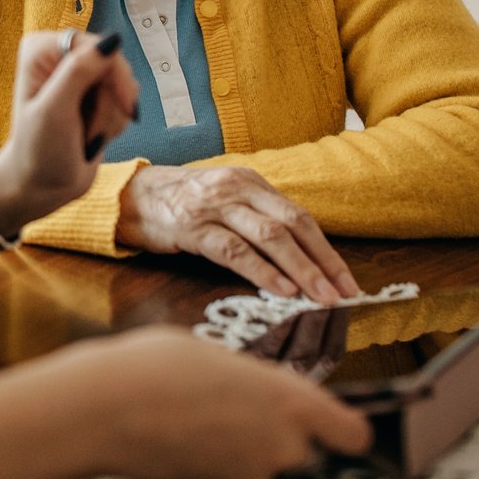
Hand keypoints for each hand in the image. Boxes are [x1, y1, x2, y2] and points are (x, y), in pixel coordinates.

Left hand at [0, 30, 138, 233]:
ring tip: (87, 136)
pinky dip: (115, 122)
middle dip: (111, 103)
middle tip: (89, 131)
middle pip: (114, 65)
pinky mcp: (93, 95)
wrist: (43, 187)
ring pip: (123, 84)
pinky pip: (124, 99)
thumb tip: (112, 40)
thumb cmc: (39, 152)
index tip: (124, 105)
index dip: (116, 75)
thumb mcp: (55, 111)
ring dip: (112, 116)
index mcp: (42, 49)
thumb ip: (79, 72)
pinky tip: (94, 136)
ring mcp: (78, 76)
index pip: (98, 46)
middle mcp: (60, 56)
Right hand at [62, 325, 370, 478]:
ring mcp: (249, 474)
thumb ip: (252, 379)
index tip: (334, 421)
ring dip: (245, 444)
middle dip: (277, 430)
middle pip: (303, 447)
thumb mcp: (213, 353)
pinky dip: (218, 458)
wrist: (102, 409)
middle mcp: (279, 444)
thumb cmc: (153, 367)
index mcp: (288, 399)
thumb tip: (258, 391)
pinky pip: (233, 472)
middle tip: (235, 404)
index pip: (352, 432)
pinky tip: (185, 432)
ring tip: (200, 413)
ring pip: (264, 460)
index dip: (345, 428)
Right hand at [116, 165, 359, 303]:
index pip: (300, 217)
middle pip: (292, 225)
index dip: (327, 250)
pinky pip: (235, 250)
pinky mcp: (193, 228)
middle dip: (322, 262)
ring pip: (270, 236)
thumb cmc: (183, 204)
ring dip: (301, 270)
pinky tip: (280, 288)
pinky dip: (262, 270)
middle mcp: (237, 188)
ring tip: (320, 297)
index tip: (347, 281)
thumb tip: (301, 257)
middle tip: (344, 294)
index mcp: (251, 181)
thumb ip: (258, 218)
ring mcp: (215, 207)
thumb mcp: (225, 200)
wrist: (131, 197)